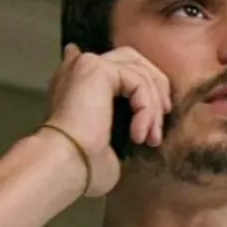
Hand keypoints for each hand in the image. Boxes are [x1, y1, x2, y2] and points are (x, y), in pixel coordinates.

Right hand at [44, 44, 171, 196]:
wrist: (65, 165)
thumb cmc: (82, 164)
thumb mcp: (107, 141)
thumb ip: (121, 118)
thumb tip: (128, 113)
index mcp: (78, 81)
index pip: (117, 66)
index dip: (142, 83)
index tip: (158, 109)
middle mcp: (80, 67)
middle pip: (134, 61)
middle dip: (155, 88)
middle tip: (161, 120)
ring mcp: (88, 65)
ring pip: (140, 74)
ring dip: (153, 108)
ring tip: (151, 139)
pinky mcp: (98, 68)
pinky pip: (138, 82)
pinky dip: (146, 110)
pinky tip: (138, 135)